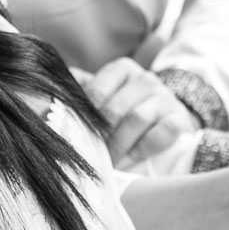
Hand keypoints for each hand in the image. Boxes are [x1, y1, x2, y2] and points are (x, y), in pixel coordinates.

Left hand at [79, 58, 199, 164]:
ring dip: (120, 144)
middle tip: (91, 153)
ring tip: (109, 160)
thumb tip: (48, 89)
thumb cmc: (126, 106)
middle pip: (116, 109)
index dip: (85, 116)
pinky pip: (162, 132)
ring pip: (137, 120)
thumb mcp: (105, 92)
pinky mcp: (180, 118)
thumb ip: (81, 89)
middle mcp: (145, 79)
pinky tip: (133, 155)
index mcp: (122, 69)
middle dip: (101, 135)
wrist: (166, 114)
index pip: (97, 90)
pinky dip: (145, 146)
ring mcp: (165, 97)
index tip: (77, 135)